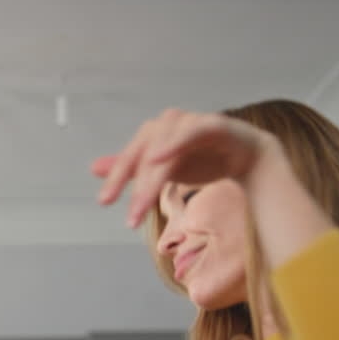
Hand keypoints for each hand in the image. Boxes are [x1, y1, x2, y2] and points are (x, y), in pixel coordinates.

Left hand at [92, 108, 279, 227]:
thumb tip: (94, 168)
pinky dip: (174, 142)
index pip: (129, 158)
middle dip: (135, 187)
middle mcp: (167, 125)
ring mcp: (189, 123)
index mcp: (153, 135)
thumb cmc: (201, 158)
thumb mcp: (161, 169)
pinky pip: (191, 131)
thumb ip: (131, 168)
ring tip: (143, 203)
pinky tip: (159, 158)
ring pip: (163, 149)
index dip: (116, 180)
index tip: (104, 202)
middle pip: (143, 155)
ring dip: (152, 178)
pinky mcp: (212, 123)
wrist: (244, 154)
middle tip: (131, 217)